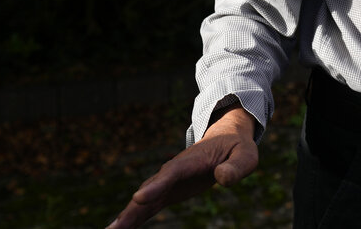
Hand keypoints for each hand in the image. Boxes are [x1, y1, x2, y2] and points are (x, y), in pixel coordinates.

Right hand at [106, 105, 258, 228]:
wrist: (224, 139)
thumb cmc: (237, 148)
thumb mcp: (246, 155)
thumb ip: (236, 167)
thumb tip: (222, 178)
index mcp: (192, 160)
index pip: (172, 173)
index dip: (156, 186)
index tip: (138, 198)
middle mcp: (173, 171)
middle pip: (150, 189)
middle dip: (132, 208)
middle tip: (114, 228)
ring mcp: (168, 182)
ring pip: (143, 201)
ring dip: (127, 216)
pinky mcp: (167, 192)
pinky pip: (147, 208)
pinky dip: (133, 218)